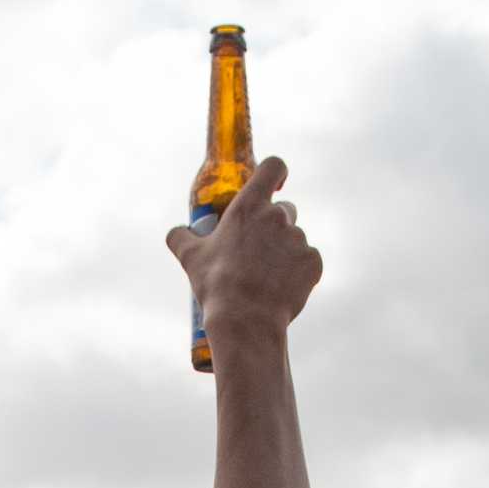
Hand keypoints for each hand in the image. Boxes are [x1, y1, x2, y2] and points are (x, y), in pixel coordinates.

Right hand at [168, 156, 320, 341]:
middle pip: (285, 209)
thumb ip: (180, 237)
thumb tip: (175, 232)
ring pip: (295, 238)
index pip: (272, 167)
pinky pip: (308, 260)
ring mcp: (299, 239)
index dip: (276, 172)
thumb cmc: (216, 285)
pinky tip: (282, 287)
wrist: (246, 319)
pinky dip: (298, 271)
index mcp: (249, 207)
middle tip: (258, 249)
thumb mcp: (190, 258)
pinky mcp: (313, 262)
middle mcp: (278, 217)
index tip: (275, 184)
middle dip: (274, 224)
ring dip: (284, 251)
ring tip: (266, 277)